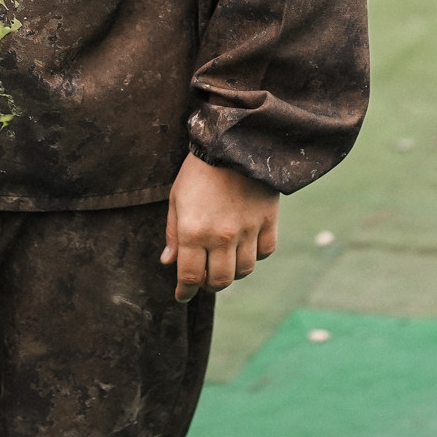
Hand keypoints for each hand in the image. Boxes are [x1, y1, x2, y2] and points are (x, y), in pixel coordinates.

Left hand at [161, 155, 278, 302]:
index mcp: (194, 232)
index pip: (190, 277)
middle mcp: (222, 237)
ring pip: (243, 270)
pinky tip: (246, 247)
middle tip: (203, 279)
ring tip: (224, 262)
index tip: (182, 295)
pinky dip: (255, 255)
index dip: (185, 292)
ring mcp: (247, 230)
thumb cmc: (198, 170)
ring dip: (232, 272)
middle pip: (219, 281)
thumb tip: (169, 263)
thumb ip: (172, 234)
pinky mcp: (268, 220)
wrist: (233, 141)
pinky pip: (265, 252)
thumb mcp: (176, 198)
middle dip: (208, 285)